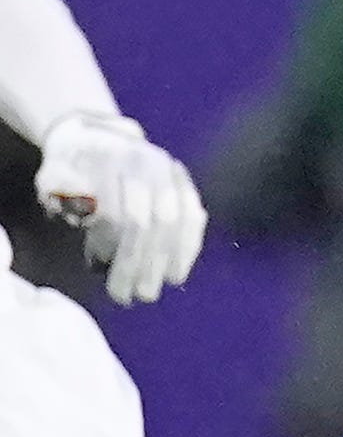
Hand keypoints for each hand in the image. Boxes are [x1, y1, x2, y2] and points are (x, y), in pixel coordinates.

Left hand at [36, 112, 206, 305]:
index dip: (116, 250)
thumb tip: (86, 209)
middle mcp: (153, 163)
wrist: (97, 140)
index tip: (105, 277)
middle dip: (144, 263)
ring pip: (179, 221)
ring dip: (168, 260)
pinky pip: (194, 216)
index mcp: (118, 159)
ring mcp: (172, 172)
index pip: (124, 214)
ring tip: (154, 289)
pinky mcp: (185, 184)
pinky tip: (177, 271)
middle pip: (154, 221)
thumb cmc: (70, 168)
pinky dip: (188, 246)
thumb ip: (62, 191)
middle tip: (136, 296)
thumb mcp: (53, 175)